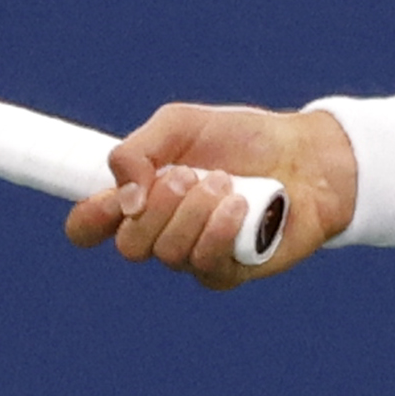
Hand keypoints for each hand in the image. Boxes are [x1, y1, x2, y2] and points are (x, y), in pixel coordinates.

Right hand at [64, 103, 358, 290]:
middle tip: (189, 175)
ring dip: (196, 211)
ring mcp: (192, 255)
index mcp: (139, 196)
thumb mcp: (182, 124)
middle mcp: (160, 231)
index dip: (88, 220)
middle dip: (158, 205)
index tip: (110, 198)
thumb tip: (123, 196)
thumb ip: (138, 150)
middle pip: (128, 245)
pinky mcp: (227, 271)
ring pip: (167, 253)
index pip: (88, 227)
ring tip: (226, 183)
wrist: (306, 156)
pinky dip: (221, 229)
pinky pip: (205, 264)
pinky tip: (242, 206)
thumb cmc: (243, 138)